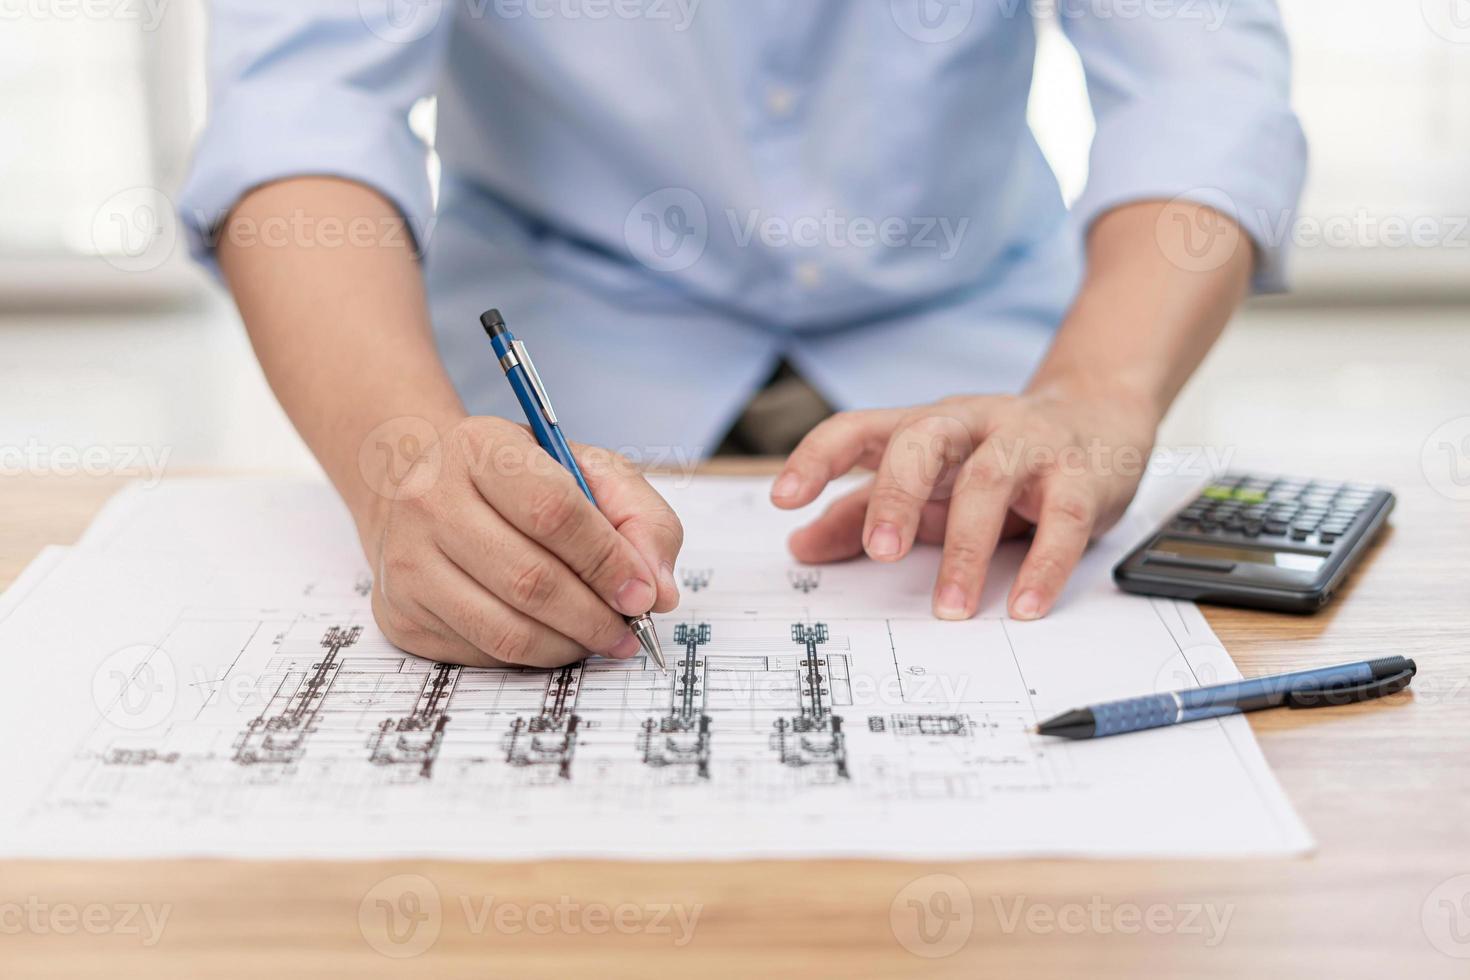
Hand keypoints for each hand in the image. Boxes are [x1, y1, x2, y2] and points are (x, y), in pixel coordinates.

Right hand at [360, 417, 682, 666]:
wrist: (425, 492)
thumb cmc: (520, 482)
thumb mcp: (587, 471)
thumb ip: (640, 518)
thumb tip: (659, 590)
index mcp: (480, 447)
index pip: (553, 511)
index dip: (607, 560)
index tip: (643, 593)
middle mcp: (429, 499)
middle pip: (530, 580)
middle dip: (596, 616)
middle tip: (630, 629)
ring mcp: (407, 560)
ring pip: (506, 629)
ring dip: (571, 645)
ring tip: (602, 638)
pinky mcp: (401, 614)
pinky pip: (483, 653)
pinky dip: (534, 656)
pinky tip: (555, 637)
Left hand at [770, 386, 1158, 620]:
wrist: (1099, 418)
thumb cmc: (993, 457)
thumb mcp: (925, 482)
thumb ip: (859, 512)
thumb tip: (799, 547)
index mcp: (921, 427)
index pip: (858, 429)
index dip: (817, 457)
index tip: (784, 498)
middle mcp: (969, 425)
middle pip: (923, 442)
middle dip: (897, 494)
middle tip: (879, 551)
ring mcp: (1026, 444)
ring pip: (989, 482)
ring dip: (967, 548)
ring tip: (949, 607)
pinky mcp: (1079, 476)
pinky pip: (1061, 520)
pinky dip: (1042, 566)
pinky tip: (1023, 605)